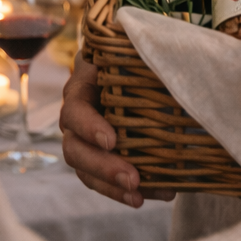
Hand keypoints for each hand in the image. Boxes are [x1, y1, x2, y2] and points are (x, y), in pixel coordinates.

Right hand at [60, 51, 173, 207]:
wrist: (133, 66)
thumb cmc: (132, 52)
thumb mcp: (131, 43)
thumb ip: (139, 45)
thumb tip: (165, 52)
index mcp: (81, 86)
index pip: (75, 110)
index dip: (89, 126)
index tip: (112, 140)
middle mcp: (77, 117)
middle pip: (75, 149)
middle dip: (103, 168)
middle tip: (132, 180)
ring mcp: (86, 140)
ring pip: (86, 171)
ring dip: (112, 188)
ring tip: (140, 197)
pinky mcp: (102, 156)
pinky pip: (106, 181)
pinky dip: (128, 191)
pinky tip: (159, 194)